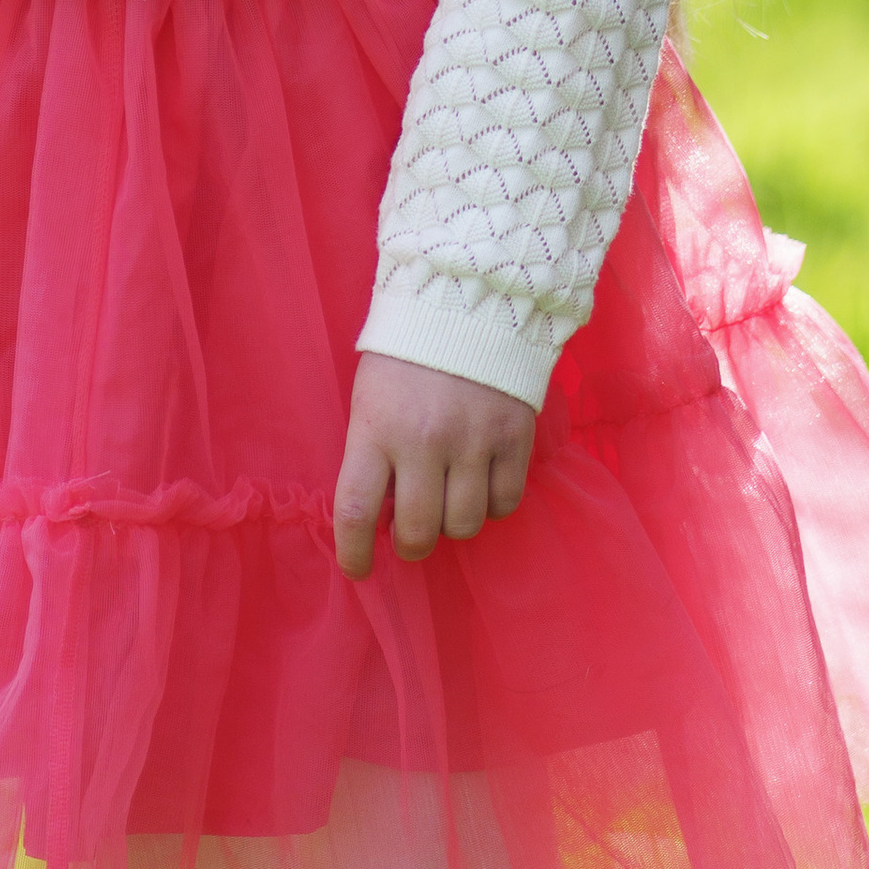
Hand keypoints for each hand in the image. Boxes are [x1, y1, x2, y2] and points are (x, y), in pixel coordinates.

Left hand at [333, 353, 534, 578]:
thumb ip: (374, 454)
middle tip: (411, 531)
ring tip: (448, 496)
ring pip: (464, 525)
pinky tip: (481, 480)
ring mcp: (474, 440)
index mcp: (377, 428)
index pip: (356, 511)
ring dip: (453, 522)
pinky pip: (505, 503)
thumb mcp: (370, 398)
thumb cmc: (406, 355)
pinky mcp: (514, 437)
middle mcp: (424, 440)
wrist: (467, 300)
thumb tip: (382, 516)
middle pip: (419, 532)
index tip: (359, 568)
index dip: (354, 552)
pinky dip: (492, 503)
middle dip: (411, 544)